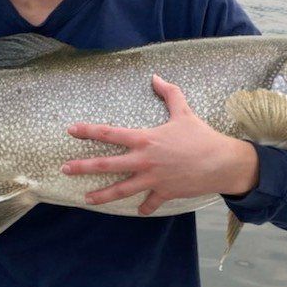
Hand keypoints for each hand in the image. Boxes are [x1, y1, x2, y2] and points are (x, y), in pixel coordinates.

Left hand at [62, 74, 258, 214]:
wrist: (221, 163)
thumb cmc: (201, 136)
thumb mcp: (184, 111)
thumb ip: (168, 93)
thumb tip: (156, 76)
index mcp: (145, 139)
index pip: (110, 134)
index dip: (89, 131)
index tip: (71, 130)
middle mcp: (144, 161)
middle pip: (107, 165)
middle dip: (83, 167)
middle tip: (65, 169)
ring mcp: (152, 179)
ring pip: (122, 190)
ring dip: (102, 196)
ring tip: (86, 200)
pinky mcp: (164, 192)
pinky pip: (150, 202)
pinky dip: (144, 207)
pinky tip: (138, 210)